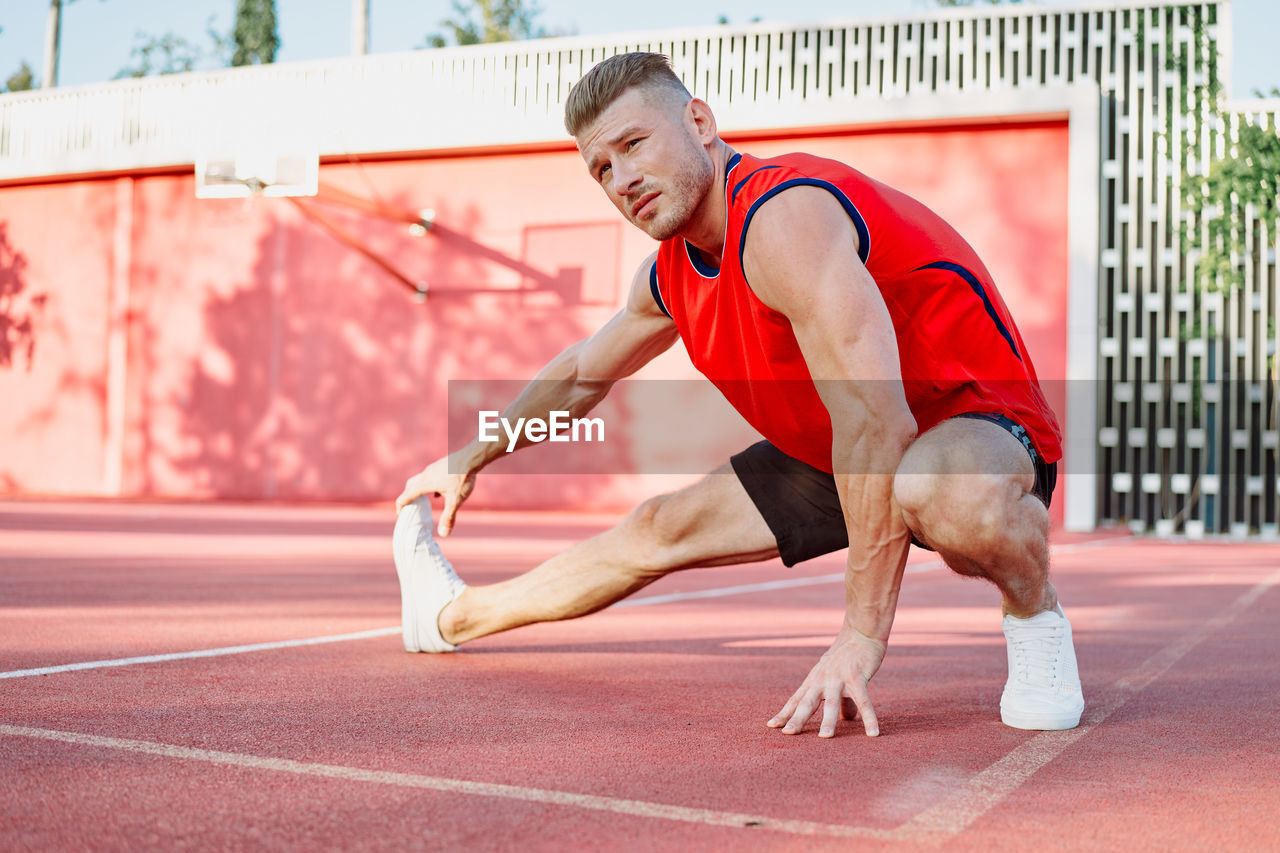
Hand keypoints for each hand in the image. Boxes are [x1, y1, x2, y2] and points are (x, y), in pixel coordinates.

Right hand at [394, 452, 476, 535]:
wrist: (471, 458)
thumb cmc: (462, 479)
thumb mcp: (455, 501)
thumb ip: (449, 517)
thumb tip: (443, 534)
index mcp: (425, 483)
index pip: (407, 495)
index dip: (401, 504)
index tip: (399, 513)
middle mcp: (426, 475)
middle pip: (411, 485)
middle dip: (407, 496)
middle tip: (408, 506)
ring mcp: (433, 469)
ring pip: (420, 480)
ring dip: (419, 490)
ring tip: (423, 501)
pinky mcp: (440, 466)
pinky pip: (430, 477)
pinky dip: (430, 486)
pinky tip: (440, 493)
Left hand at [766, 628, 885, 737]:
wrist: (861, 633)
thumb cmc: (847, 658)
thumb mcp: (837, 678)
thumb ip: (841, 701)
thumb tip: (846, 720)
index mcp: (814, 680)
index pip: (796, 700)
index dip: (785, 713)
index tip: (771, 726)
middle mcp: (822, 679)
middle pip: (808, 702)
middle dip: (797, 718)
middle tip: (788, 734)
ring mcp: (839, 678)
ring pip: (832, 703)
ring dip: (828, 720)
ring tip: (824, 738)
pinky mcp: (857, 677)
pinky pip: (864, 701)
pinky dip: (869, 718)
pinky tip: (872, 733)